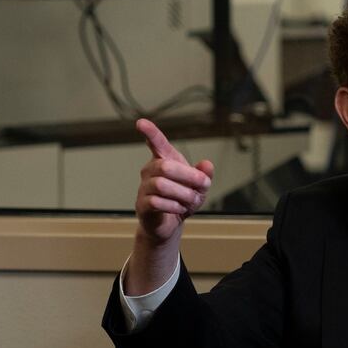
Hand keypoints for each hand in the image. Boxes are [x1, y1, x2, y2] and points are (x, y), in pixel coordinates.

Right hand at [133, 118, 213, 240]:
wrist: (170, 224)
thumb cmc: (182, 200)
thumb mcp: (199, 187)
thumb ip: (203, 174)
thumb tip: (207, 164)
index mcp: (164, 161)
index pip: (156, 143)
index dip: (150, 133)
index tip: (141, 123)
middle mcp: (150, 171)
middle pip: (165, 167)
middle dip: (188, 177)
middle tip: (203, 186)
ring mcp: (144, 188)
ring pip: (161, 185)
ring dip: (183, 194)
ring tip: (191, 201)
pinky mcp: (142, 205)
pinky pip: (157, 202)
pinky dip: (174, 206)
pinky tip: (179, 209)